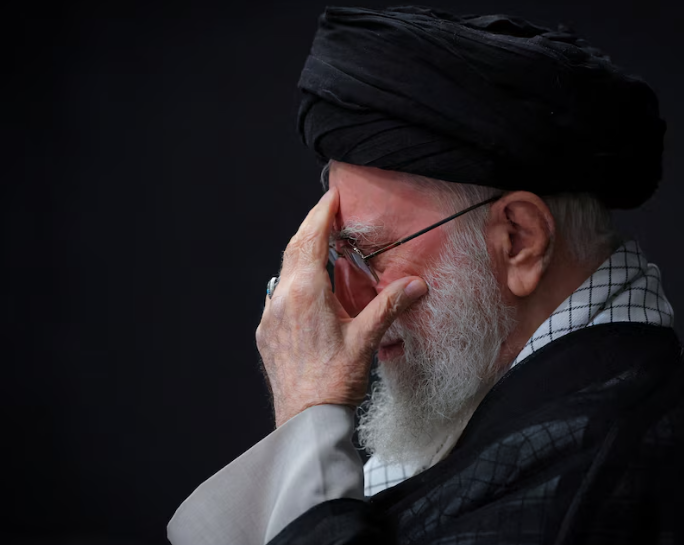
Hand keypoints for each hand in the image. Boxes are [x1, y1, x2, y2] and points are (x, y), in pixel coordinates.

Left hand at [256, 188, 427, 427]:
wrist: (306, 420)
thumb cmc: (334, 382)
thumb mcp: (367, 338)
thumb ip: (390, 304)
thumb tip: (416, 284)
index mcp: (305, 292)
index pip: (310, 238)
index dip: (322, 213)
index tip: (332, 198)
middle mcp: (281, 299)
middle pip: (294, 249)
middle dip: (311, 228)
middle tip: (329, 215)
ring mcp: (269, 316)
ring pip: (284, 272)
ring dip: (302, 255)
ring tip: (323, 250)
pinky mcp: (266, 333)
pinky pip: (279, 296)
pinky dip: (295, 282)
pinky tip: (311, 291)